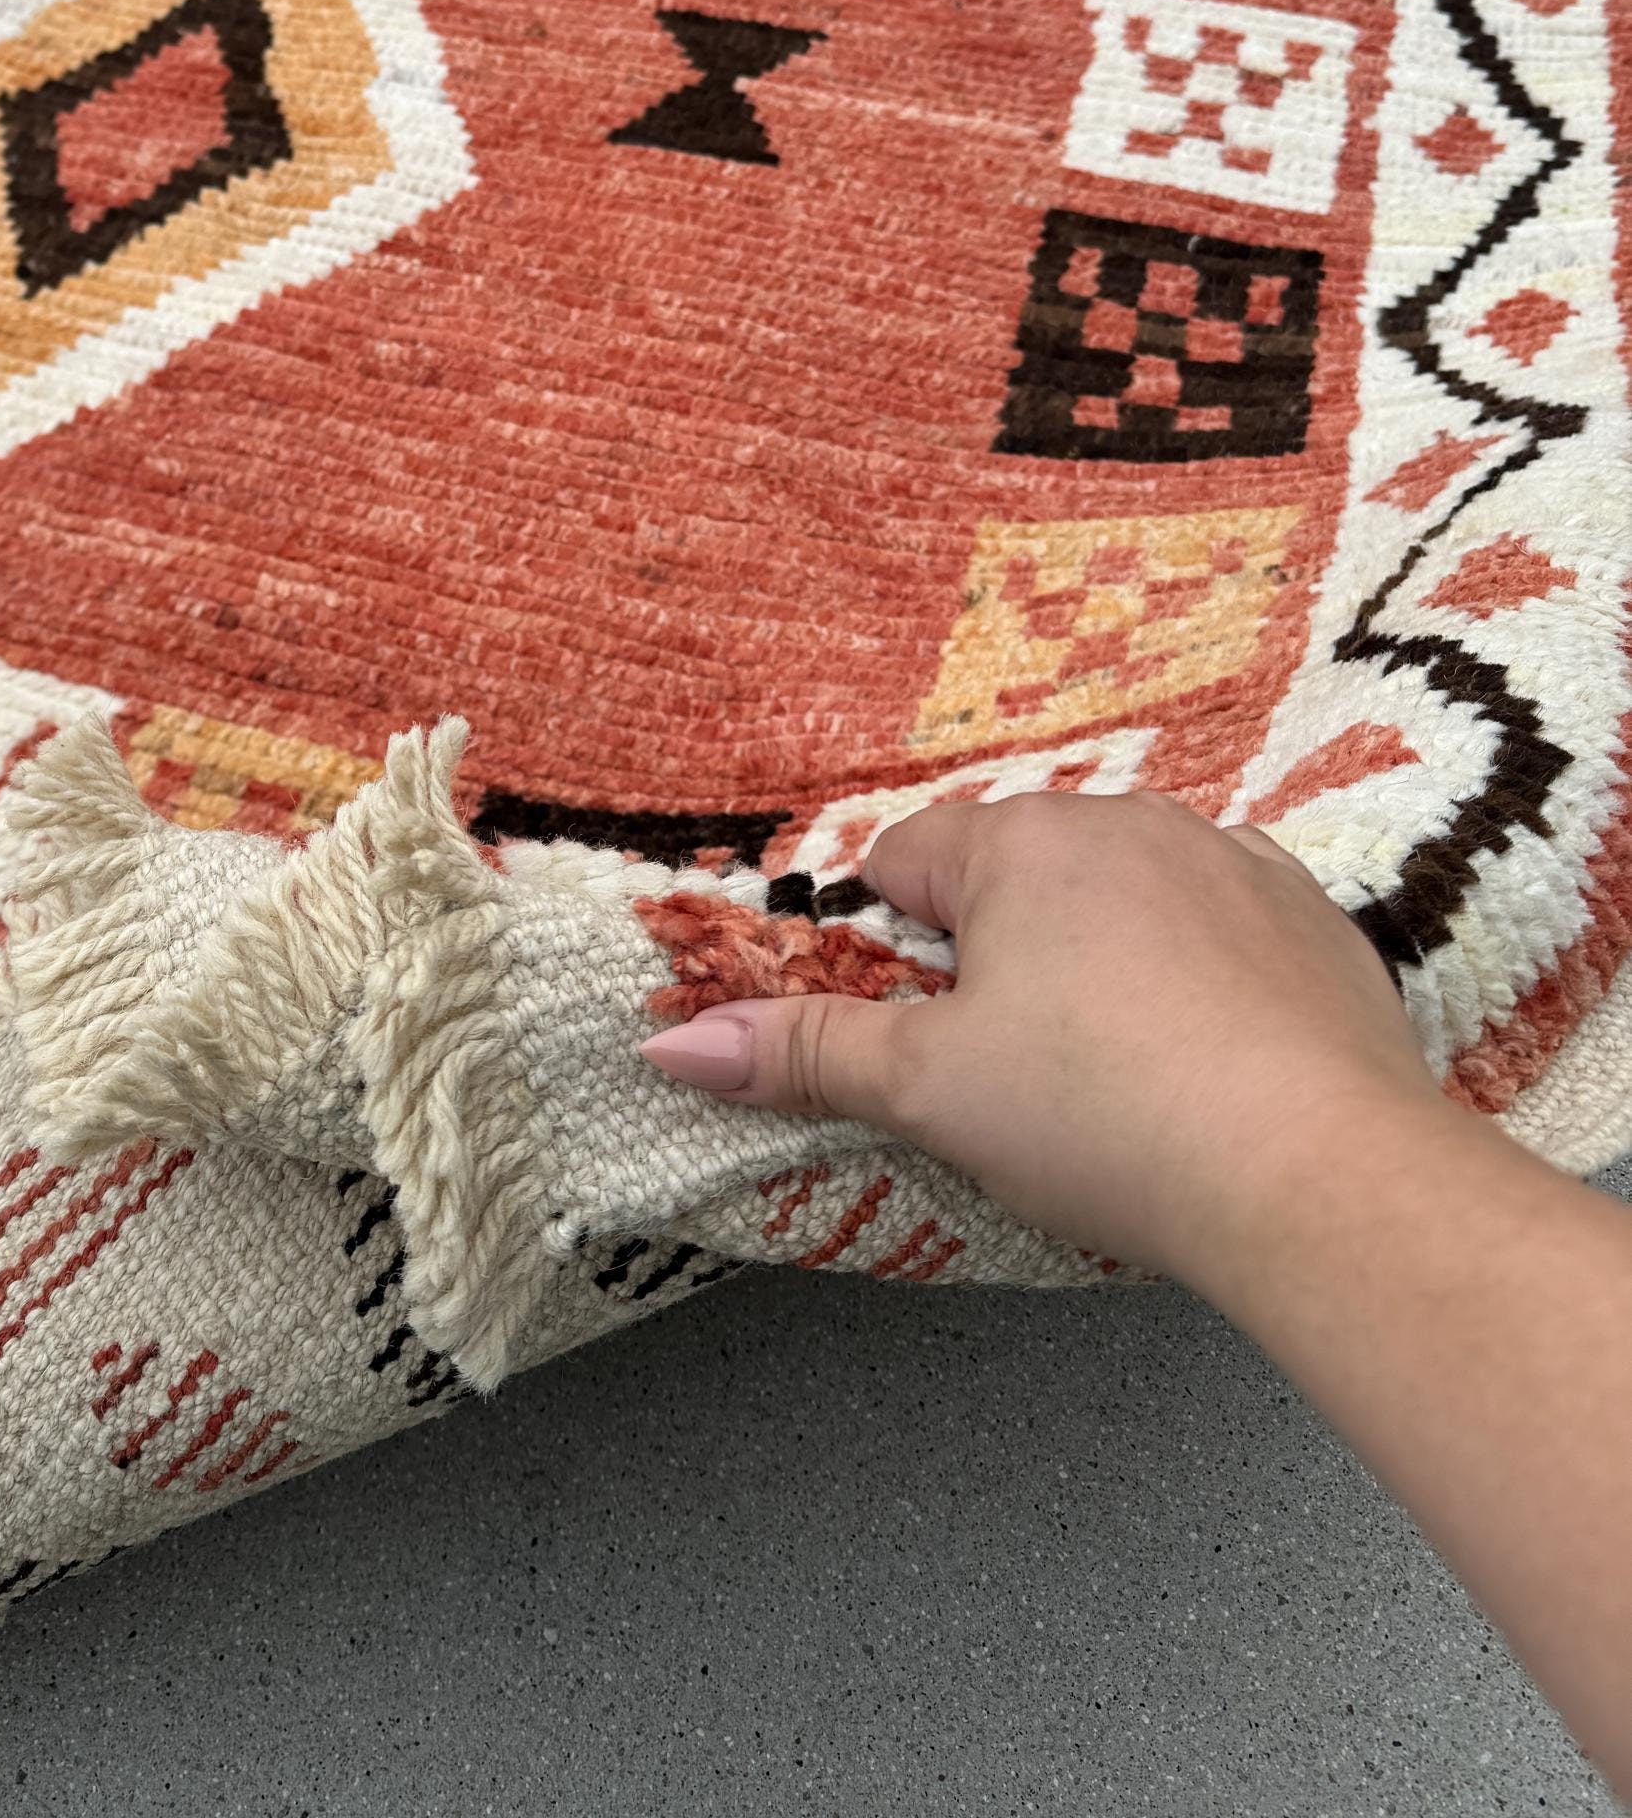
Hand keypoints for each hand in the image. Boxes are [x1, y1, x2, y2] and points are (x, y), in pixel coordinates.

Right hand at [640, 789, 1447, 1293]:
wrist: (1322, 1174)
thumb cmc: (1107, 1117)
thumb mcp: (931, 1091)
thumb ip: (803, 1054)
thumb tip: (672, 1045)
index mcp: (1022, 841)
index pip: (905, 861)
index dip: (889, 948)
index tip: (917, 1033)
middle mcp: (1129, 820)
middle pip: (1017, 874)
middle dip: (998, 957)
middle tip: (1012, 1073)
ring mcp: (1235, 861)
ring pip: (1124, 896)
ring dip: (1102, 960)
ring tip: (1114, 1077)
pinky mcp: (1317, 920)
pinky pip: (1228, 929)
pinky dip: (1204, 981)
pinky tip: (1208, 1065)